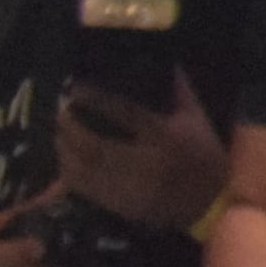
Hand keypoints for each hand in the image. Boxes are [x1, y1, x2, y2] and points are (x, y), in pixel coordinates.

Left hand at [54, 75, 231, 233]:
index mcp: (165, 137)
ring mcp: (129, 187)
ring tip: (57, 130)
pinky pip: (84, 188)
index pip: (125, 113)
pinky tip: (63, 156)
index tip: (75, 87)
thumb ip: (179, 91)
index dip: (97, 99)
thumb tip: (166, 61)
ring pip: (84, 167)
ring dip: (64, 147)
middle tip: (60, 110)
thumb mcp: (197, 120)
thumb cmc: (202, 157)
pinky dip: (68, 171)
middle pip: (95, 144)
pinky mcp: (118, 205)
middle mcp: (144, 163)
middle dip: (71, 126)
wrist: (208, 206)